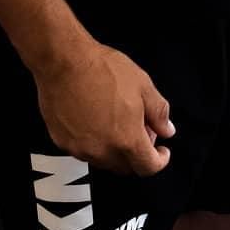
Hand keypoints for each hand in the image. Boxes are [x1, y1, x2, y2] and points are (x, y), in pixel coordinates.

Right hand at [34, 40, 174, 175]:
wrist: (65, 62)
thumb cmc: (104, 70)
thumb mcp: (143, 85)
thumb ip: (158, 112)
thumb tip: (166, 130)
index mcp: (127, 140)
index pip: (147, 167)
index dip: (159, 161)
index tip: (161, 152)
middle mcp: (103, 151)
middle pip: (126, 167)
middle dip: (137, 153)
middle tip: (139, 129)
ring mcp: (81, 149)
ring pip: (104, 160)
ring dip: (115, 149)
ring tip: (116, 122)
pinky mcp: (63, 142)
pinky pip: (85, 150)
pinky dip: (95, 143)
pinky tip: (95, 120)